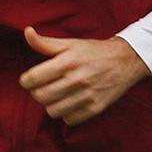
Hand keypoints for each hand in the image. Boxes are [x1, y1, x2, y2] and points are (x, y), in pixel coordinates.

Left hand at [20, 28, 149, 123]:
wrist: (126, 60)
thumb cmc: (94, 51)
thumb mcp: (70, 43)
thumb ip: (46, 42)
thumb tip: (27, 32)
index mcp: (68, 62)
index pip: (33, 78)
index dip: (26, 80)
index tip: (28, 80)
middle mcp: (77, 80)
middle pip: (41, 96)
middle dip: (37, 92)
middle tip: (42, 87)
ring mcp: (87, 96)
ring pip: (53, 111)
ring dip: (51, 104)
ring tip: (56, 96)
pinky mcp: (95, 108)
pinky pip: (69, 119)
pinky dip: (66, 113)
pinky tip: (70, 103)